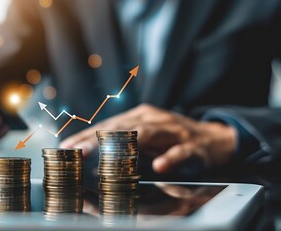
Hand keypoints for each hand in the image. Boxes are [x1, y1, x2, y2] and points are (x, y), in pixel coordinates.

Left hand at [60, 104, 235, 172]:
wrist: (213, 138)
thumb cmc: (172, 138)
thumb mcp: (146, 136)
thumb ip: (123, 142)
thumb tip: (92, 152)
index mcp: (140, 116)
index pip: (108, 126)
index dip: (87, 136)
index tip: (67, 148)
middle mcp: (154, 119)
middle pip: (122, 128)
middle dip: (97, 140)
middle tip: (78, 152)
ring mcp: (174, 130)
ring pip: (147, 134)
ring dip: (125, 146)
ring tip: (106, 157)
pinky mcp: (192, 144)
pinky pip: (181, 151)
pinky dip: (170, 157)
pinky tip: (160, 165)